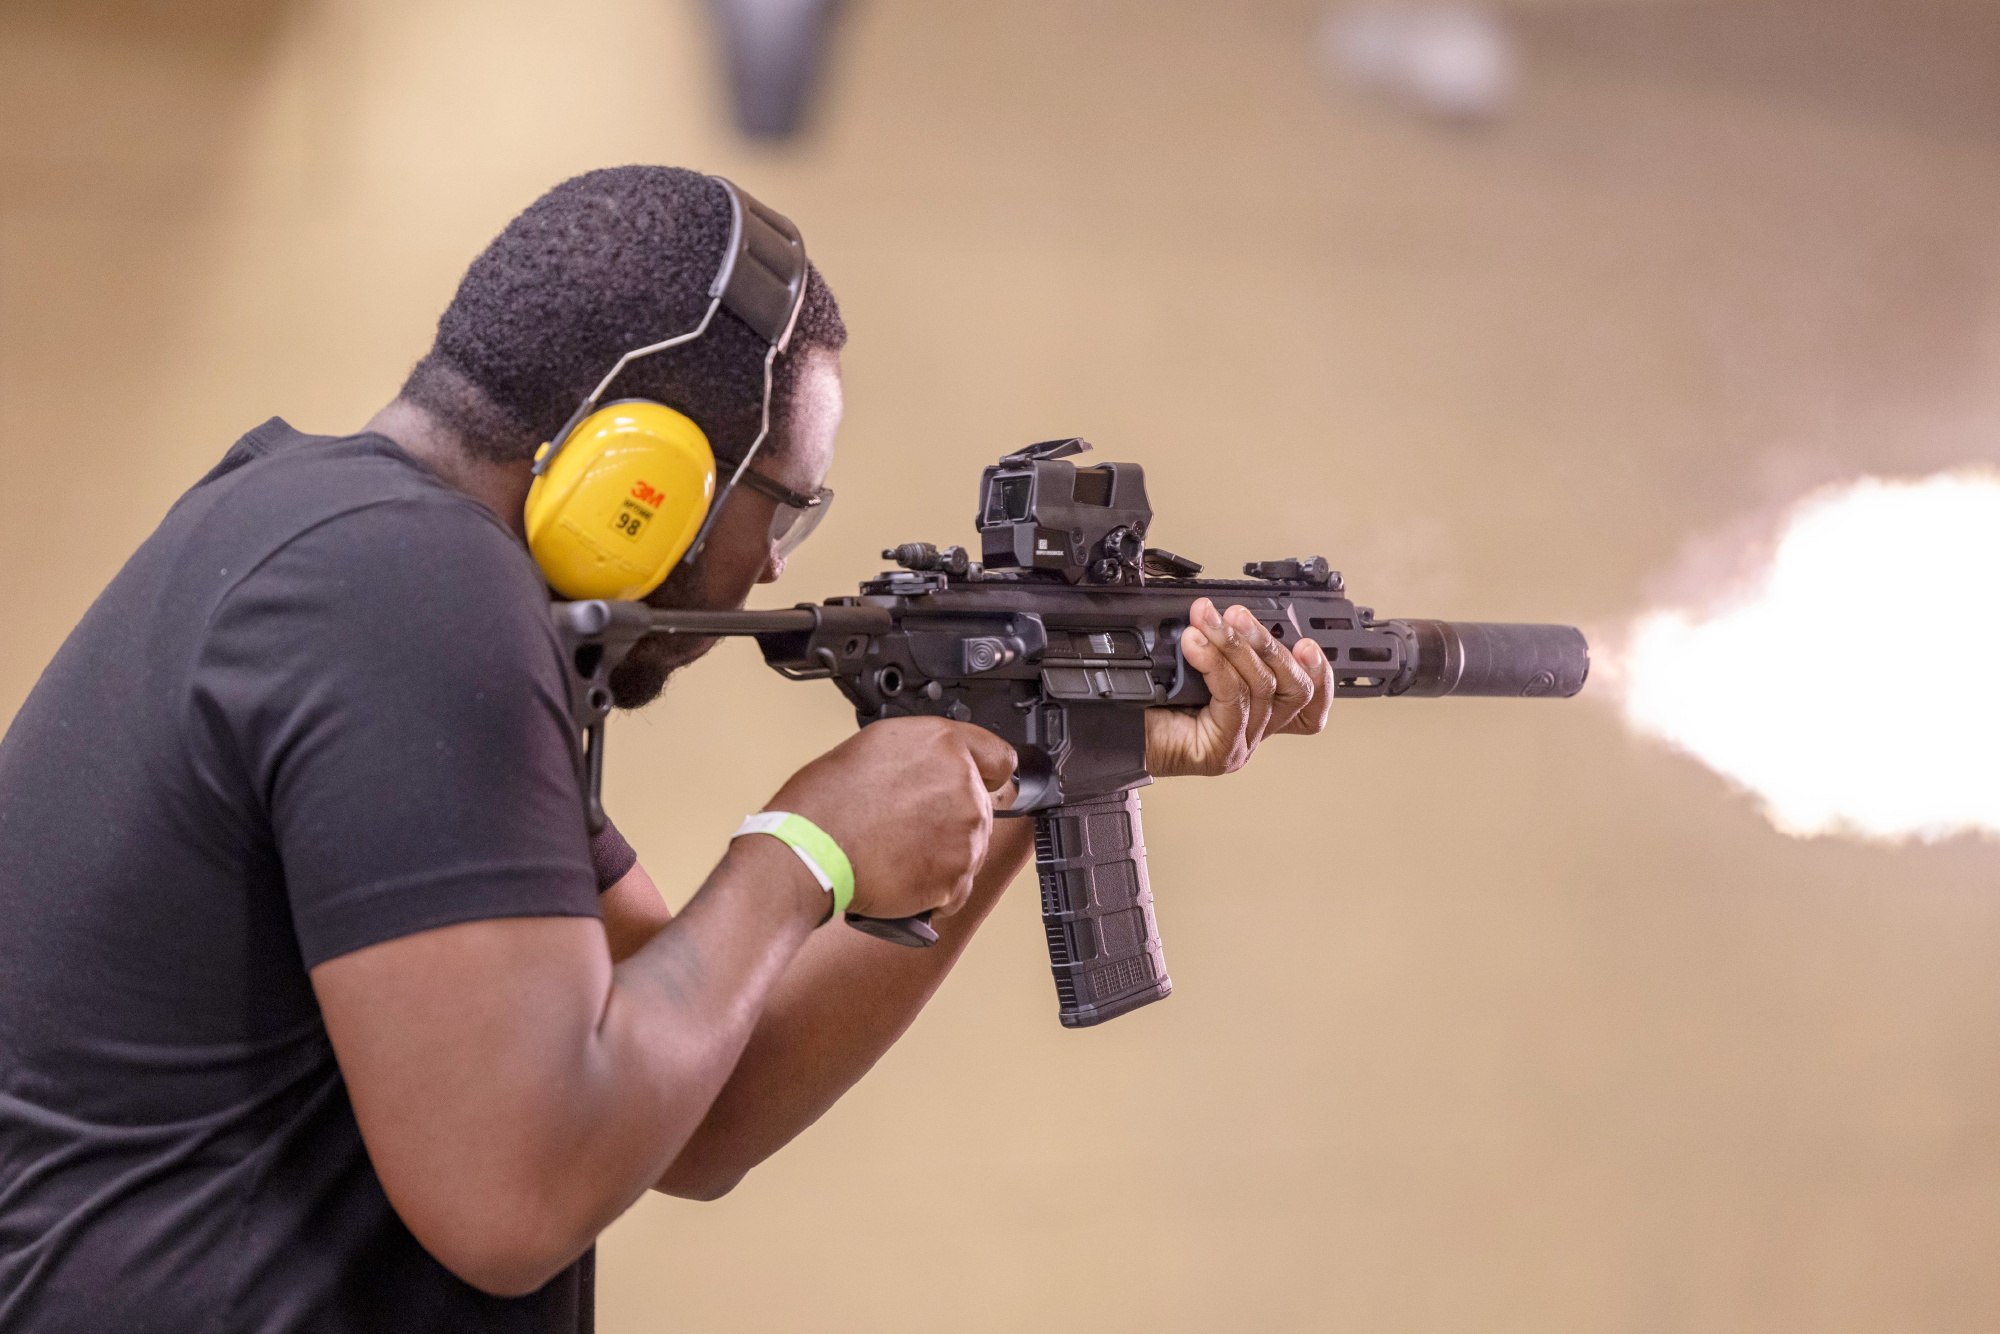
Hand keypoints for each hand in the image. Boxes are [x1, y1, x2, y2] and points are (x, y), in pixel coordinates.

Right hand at [764, 718, 1016, 920]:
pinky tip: (903, 878)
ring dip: (943, 855)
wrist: (810, 849)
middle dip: (950, 819)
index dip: (986, 774)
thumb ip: (920, 756)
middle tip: (908, 827)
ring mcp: (966, 832)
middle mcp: (963, 783)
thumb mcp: (874, 748)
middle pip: (980, 808)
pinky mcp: (957, 876)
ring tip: (898, 853)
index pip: (999, 757)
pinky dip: (936, 890)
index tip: (981, 784)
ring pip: (970, 849)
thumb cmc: (825, 802)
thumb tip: (930, 769)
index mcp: (943, 744)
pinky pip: (958, 887)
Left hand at [1146, 597, 1334, 777]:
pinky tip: (1195, 645)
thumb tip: (1227, 613)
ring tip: (1207, 620)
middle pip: (1294, 690)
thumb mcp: (1191, 664)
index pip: (1309, 706)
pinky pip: (1233, 699)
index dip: (1322, 676)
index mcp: (1255, 713)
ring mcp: (1240, 745)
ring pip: (1262, 688)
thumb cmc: (1143, 701)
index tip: (1308, 643)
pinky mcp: (1220, 751)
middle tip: (1238, 615)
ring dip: (1235, 645)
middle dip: (1269, 643)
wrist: (1108, 734)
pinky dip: (1215, 665)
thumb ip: (1220, 647)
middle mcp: (1254, 732)